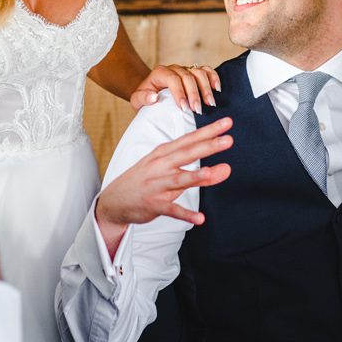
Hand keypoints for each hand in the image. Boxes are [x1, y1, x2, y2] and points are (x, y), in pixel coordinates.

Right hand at [94, 117, 233, 253]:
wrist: (114, 200)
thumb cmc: (145, 181)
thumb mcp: (166, 170)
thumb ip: (197, 172)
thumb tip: (226, 169)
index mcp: (163, 154)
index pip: (189, 140)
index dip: (208, 132)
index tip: (227, 123)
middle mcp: (160, 166)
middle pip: (186, 154)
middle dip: (207, 146)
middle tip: (228, 140)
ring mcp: (156, 185)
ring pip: (178, 179)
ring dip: (196, 176)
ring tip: (213, 173)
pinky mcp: (153, 204)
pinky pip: (171, 209)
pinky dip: (185, 214)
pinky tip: (200, 218)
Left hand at [132, 63, 222, 113]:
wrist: (150, 91)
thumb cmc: (145, 97)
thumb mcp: (137, 100)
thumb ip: (142, 98)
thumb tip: (153, 98)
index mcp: (159, 73)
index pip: (172, 79)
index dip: (180, 93)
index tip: (184, 108)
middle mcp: (174, 68)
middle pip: (188, 77)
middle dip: (194, 94)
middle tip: (198, 110)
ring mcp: (186, 69)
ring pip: (199, 72)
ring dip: (206, 88)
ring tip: (210, 103)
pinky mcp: (195, 72)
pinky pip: (207, 70)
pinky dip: (214, 77)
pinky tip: (217, 89)